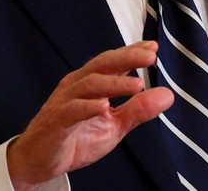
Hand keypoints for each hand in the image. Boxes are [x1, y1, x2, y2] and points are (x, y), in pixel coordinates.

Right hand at [6, 41, 173, 189]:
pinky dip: (88, 107)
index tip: (153, 47)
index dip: (132, 51)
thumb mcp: (114, 126)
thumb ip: (138, 110)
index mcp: (90, 82)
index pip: (113, 61)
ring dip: (114, 83)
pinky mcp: (56, 120)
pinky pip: (72, 110)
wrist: (40, 159)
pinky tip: (104, 106)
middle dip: (126, 58)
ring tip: (137, 85)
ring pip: (89, 84)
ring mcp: (65, 101)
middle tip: (149, 56)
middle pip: (102, 65)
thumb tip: (167, 95)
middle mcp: (77, 85)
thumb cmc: (76, 137)